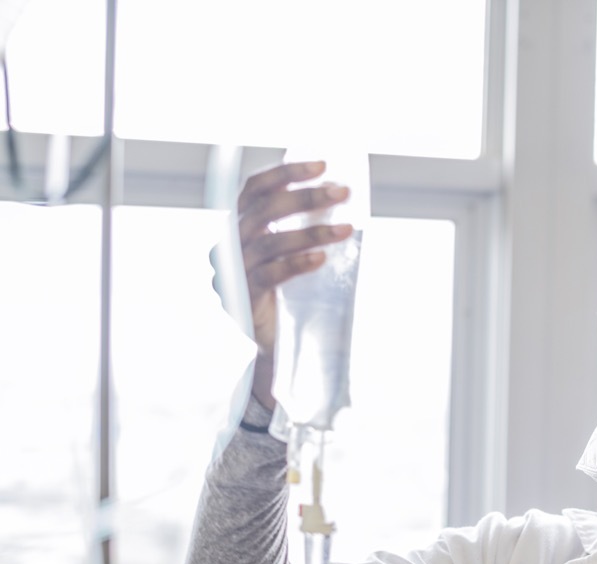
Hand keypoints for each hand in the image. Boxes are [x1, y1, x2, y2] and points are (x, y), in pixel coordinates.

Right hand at [233, 160, 354, 406]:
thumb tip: (342, 200)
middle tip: (341, 192)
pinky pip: (270, 275)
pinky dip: (297, 263)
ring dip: (311, 231)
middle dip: (305, 198)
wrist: (273, 347)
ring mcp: (234, 272)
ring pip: (269, 242)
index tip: (322, 164)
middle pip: (264, 211)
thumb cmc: (289, 295)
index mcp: (241, 228)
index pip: (256, 190)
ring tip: (346, 228)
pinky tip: (322, 259)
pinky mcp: (244, 298)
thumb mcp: (295, 256)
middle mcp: (231, 245)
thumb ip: (304, 229)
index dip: (286, 173)